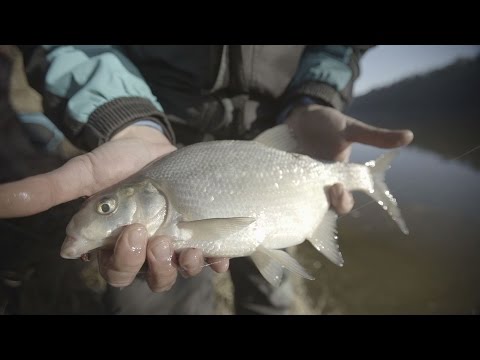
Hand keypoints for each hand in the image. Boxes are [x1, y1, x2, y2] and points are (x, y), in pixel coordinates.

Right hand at [0, 125, 228, 291]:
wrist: (147, 142)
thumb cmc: (112, 161)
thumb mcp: (81, 174)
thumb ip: (47, 191)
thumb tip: (1, 203)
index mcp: (114, 245)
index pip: (116, 271)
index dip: (124, 262)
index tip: (131, 232)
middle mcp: (144, 249)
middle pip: (151, 278)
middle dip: (157, 267)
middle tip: (161, 240)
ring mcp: (172, 241)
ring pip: (179, 271)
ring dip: (186, 267)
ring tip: (192, 250)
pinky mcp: (196, 229)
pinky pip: (208, 254)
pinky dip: (215, 259)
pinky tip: (220, 255)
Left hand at [286, 104, 413, 214]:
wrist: (301, 114)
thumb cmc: (328, 124)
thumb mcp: (351, 129)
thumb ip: (375, 136)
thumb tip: (409, 136)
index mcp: (337, 179)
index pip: (342, 203)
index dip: (342, 201)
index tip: (337, 187)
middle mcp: (317, 185)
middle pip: (319, 209)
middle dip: (317, 205)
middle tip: (314, 191)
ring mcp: (297, 182)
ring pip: (298, 203)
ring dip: (295, 200)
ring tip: (290, 189)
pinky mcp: (279, 176)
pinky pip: (278, 190)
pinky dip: (276, 190)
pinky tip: (272, 185)